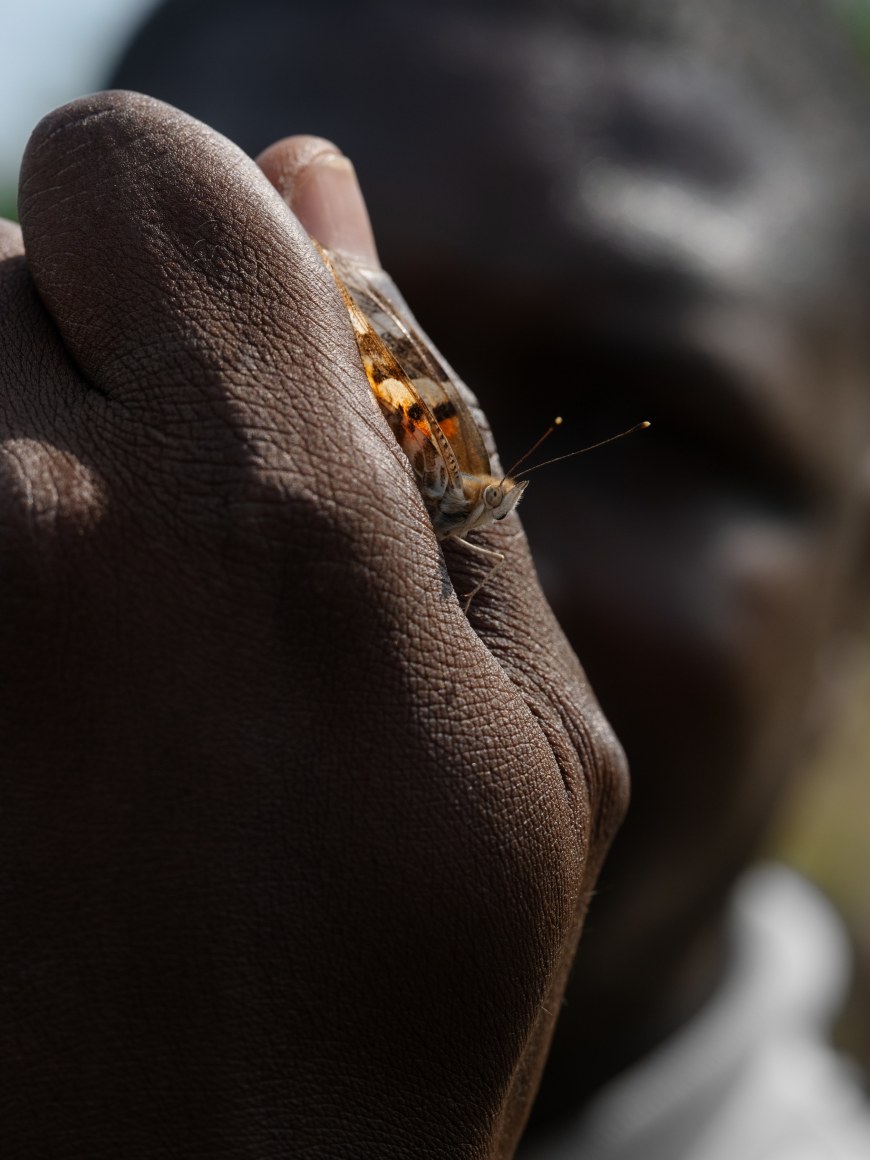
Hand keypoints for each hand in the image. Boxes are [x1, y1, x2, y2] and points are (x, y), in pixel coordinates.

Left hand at [0, 93, 626, 1158]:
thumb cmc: (406, 983)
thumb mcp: (526, 722)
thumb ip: (434, 434)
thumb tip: (331, 192)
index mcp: (256, 510)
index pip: (139, 170)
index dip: (198, 242)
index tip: (236, 353)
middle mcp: (20, 521)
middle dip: (93, 348)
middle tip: (180, 525)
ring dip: (10, 440)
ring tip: (103, 621)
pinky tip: (45, 685)